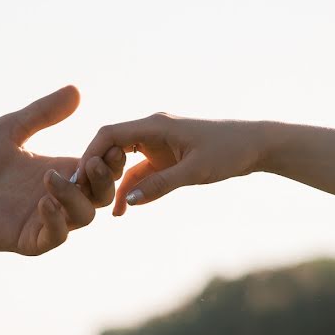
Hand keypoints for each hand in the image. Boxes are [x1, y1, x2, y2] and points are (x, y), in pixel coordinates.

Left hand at [0, 86, 124, 254]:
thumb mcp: (10, 129)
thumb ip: (41, 113)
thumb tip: (75, 90)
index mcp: (63, 171)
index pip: (102, 170)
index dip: (110, 159)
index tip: (107, 143)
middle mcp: (61, 198)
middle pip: (103, 196)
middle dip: (104, 179)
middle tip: (92, 161)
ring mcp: (47, 220)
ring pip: (84, 216)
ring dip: (75, 197)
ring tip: (51, 178)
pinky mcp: (29, 240)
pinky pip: (56, 236)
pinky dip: (55, 220)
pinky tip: (43, 201)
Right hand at [77, 113, 266, 215]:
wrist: (256, 147)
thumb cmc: (229, 152)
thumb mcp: (195, 172)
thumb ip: (161, 186)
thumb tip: (130, 202)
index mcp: (155, 125)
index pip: (109, 134)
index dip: (90, 154)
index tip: (77, 179)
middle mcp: (152, 130)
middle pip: (111, 146)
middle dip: (95, 171)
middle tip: (82, 195)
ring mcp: (158, 143)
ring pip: (124, 162)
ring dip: (114, 184)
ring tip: (103, 210)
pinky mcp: (166, 156)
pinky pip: (140, 172)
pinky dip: (132, 188)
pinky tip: (126, 209)